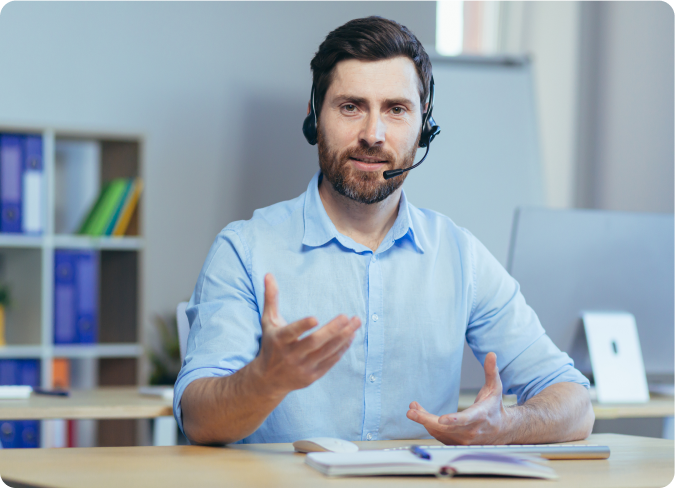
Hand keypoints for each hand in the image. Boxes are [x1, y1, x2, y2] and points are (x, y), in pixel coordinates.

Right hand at [252, 273, 360, 395]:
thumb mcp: (268, 322)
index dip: (302, 326)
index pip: (291, 333)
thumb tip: (269, 274)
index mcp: (279, 340)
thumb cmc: (270, 344)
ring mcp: (302, 367)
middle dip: (333, 330)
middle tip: (348, 316)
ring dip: (343, 338)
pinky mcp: (312, 376)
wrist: (268, 380)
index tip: (315, 318)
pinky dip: (341, 349)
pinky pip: (330, 362)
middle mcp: (290, 355)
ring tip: (356, 323)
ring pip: (326, 352)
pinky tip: (350, 337)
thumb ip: (271, 298)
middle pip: (315, 342)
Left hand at [406, 352, 512, 444]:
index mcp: (480, 416)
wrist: (501, 430)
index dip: (453, 420)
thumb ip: (491, 371)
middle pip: (446, 428)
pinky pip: (438, 435)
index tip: (441, 419)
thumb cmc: (494, 407)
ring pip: (439, 431)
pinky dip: (427, 425)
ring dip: (423, 420)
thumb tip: (491, 354)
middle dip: (426, 420)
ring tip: (412, 408)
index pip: (466, 419)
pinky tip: (419, 414)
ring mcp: (463, 439)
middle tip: (411, 412)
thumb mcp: (495, 388)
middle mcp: (471, 430)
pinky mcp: (456, 442)